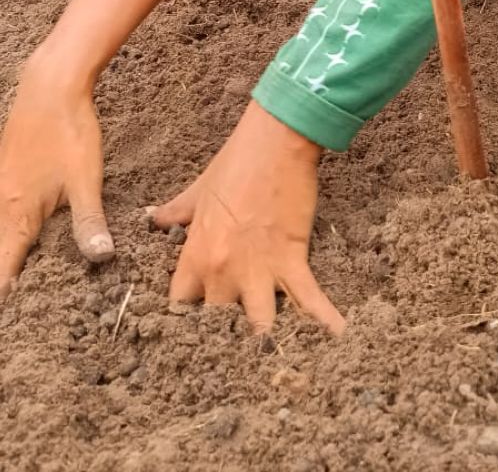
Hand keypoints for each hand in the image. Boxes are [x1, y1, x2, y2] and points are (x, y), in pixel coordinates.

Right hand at [0, 65, 113, 301]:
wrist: (49, 87)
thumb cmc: (68, 132)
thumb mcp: (86, 180)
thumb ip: (89, 222)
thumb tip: (99, 259)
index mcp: (16, 215)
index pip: (2, 269)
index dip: (4, 295)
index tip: (9, 322)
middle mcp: (0, 205)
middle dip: (6, 278)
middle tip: (19, 307)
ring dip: (9, 254)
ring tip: (19, 276)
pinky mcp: (6, 173)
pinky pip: (3, 212)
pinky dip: (11, 230)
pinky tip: (26, 233)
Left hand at [150, 101, 344, 335]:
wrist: (276, 142)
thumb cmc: (236, 162)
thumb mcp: (198, 190)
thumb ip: (174, 212)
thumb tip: (152, 219)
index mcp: (197, 254)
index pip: (181, 305)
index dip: (188, 317)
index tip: (195, 324)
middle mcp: (223, 271)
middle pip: (218, 326)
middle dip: (225, 338)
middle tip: (234, 350)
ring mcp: (259, 270)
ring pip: (259, 328)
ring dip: (267, 343)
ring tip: (275, 362)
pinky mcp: (293, 261)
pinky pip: (309, 302)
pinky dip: (325, 323)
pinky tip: (338, 343)